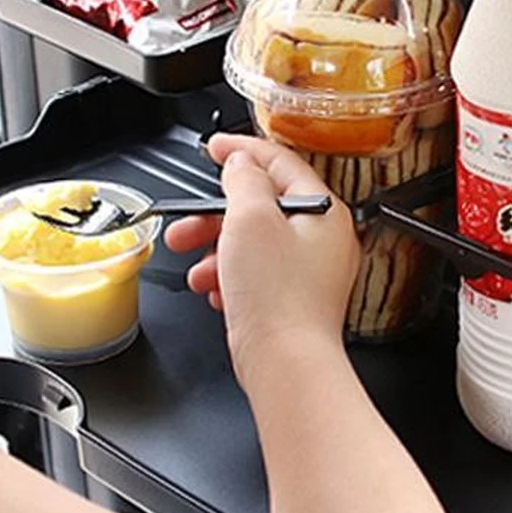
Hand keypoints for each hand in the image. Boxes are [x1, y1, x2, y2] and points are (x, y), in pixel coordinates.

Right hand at [165, 133, 358, 384]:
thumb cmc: (278, 297)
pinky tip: (214, 290)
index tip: (215, 147)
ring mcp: (309, 273)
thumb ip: (244, 180)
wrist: (285, 365)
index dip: (242, 149)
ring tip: (196, 268)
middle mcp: (322, 240)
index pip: (281, 162)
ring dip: (216, 250)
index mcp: (323, 211)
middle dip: (215, 215)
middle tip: (188, 223)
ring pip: (253, 244)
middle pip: (261, 207)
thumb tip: (241, 163)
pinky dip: (229, 278)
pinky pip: (254, 275)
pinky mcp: (292, 301)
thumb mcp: (251, 218)